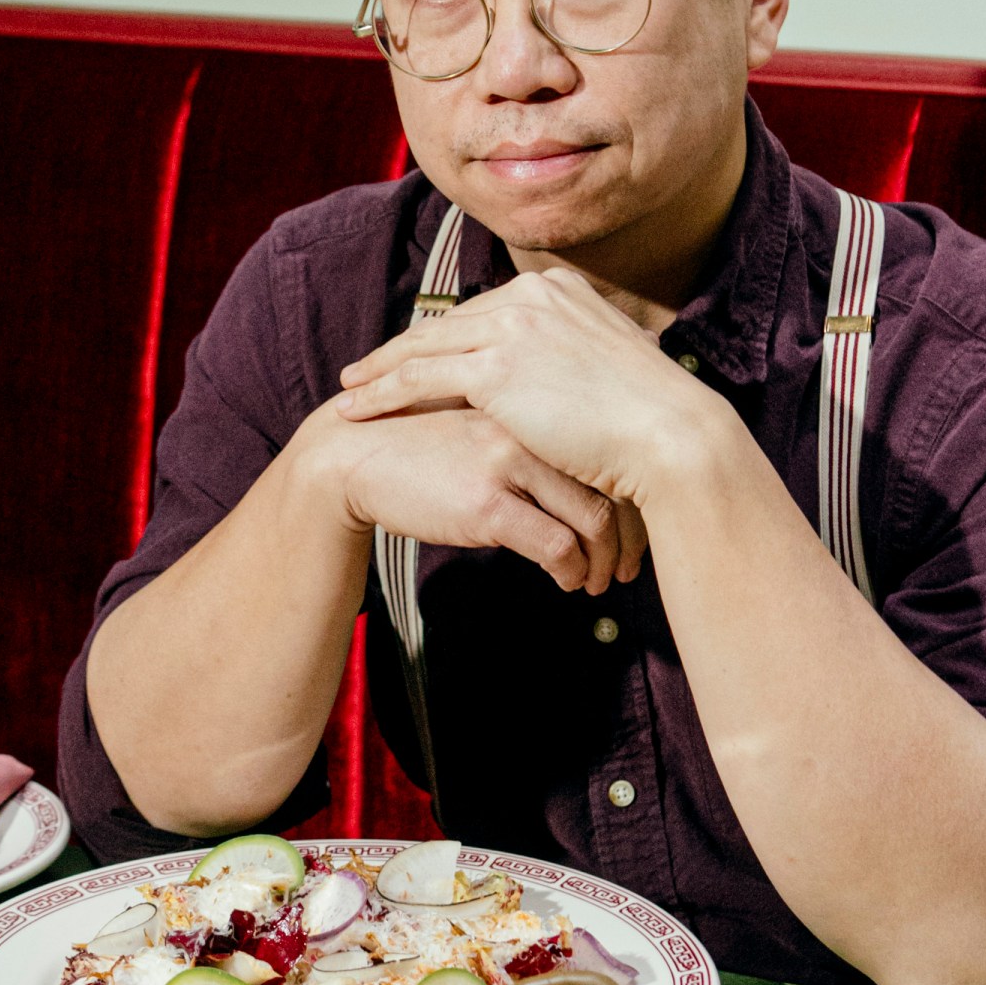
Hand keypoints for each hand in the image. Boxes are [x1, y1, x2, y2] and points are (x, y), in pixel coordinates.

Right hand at [303, 398, 641, 599]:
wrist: (352, 458)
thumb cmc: (420, 447)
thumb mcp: (482, 425)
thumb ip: (531, 436)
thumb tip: (582, 475)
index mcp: (535, 401)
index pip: (609, 451)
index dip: (630, 499)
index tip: (633, 535)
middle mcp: (530, 426)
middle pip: (612, 485)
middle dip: (629, 537)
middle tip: (627, 569)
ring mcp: (510, 462)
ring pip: (593, 517)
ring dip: (604, 561)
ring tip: (598, 583)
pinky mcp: (487, 501)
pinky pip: (556, 544)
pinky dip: (571, 570)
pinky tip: (566, 582)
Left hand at [334, 265, 722, 516]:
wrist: (669, 437)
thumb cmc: (650, 420)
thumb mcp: (611, 369)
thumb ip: (574, 361)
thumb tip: (561, 383)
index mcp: (559, 289)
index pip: (482, 312)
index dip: (443, 338)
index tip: (414, 357)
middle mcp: (531, 295)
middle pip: (445, 323)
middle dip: (400, 350)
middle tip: (363, 372)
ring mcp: (510, 326)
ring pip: (422, 347)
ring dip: (378, 371)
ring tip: (348, 391)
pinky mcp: (493, 367)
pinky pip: (418, 378)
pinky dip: (381, 393)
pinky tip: (356, 409)